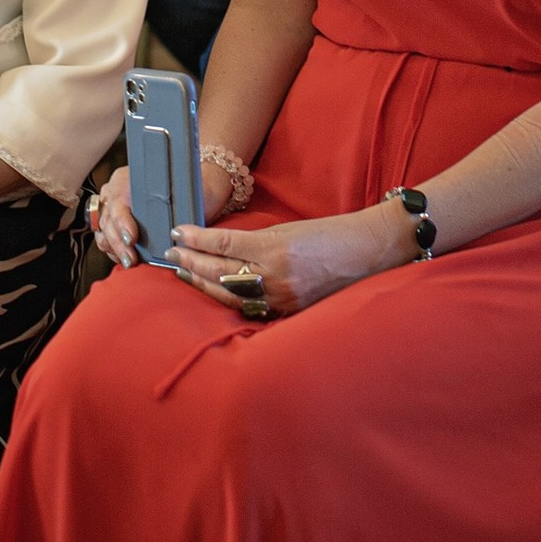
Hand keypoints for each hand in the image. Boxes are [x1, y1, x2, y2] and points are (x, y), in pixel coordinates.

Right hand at [92, 161, 238, 267]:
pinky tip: (124, 259)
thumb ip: (182, 202)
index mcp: (131, 177)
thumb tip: (176, 226)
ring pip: (104, 230)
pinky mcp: (118, 222)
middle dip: (118, 242)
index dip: (122, 221)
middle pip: (109, 219)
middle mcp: (119, 190)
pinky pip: (106, 238)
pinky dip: (114, 250)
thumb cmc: (195, 186)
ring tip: (128, 261)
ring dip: (115, 248)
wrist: (201, 188)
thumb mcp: (190, 188)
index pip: (118, 200)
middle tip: (130, 258)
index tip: (131, 238)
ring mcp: (116, 206)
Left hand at [169, 202, 414, 318]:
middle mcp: (275, 275)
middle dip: (192, 262)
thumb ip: (257, 241)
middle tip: (171, 253)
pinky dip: (230, 302)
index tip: (178, 232)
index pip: (224, 244)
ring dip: (203, 284)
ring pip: (230, 294)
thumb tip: (223, 248)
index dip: (197, 239)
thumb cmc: (332, 233)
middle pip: (221, 271)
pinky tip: (214, 295)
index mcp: (275, 247)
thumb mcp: (290, 229)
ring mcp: (282, 297)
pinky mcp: (291, 311)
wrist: (369, 251)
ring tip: (184, 273)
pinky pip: (252, 309)